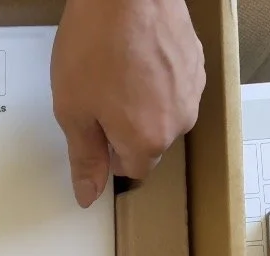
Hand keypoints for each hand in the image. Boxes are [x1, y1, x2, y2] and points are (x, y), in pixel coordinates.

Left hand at [51, 0, 204, 207]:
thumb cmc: (96, 46)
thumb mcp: (73, 112)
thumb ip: (84, 158)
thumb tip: (88, 195)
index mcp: (148, 140)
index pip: (130, 169)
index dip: (106, 152)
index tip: (91, 130)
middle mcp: (179, 121)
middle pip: (148, 142)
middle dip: (122, 128)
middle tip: (96, 97)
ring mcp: (192, 90)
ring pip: (162, 113)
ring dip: (139, 103)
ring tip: (113, 72)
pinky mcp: (196, 62)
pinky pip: (172, 86)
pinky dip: (153, 78)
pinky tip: (131, 57)